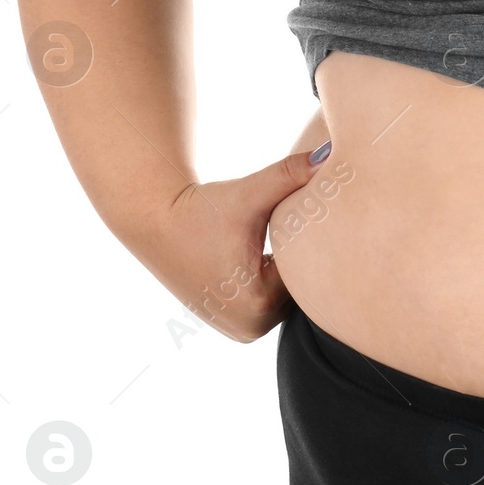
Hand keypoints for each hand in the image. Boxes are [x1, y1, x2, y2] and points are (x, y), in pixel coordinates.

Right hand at [131, 142, 332, 342]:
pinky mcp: (235, 327)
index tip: (311, 223)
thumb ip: (290, 175)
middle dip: (299, 261)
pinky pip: (269, 302)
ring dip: (284, 272)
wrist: (154, 220)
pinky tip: (258, 256)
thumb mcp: (249, 193)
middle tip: (292, 230)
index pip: (309, 276)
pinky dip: (270, 281)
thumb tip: (328, 152)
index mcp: (258, 304)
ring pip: (286, 296)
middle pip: (299, 290)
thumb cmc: (202, 207)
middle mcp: (252, 328)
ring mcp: (242, 332)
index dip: (311, 247)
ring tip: (267, 242)